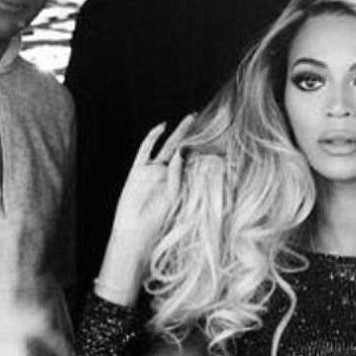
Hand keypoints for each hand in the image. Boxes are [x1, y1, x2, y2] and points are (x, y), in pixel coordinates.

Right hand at [96, 115, 194, 303]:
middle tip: (207, 123)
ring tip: (190, 119)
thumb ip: (177, 179)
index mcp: (179, 187)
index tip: (221, 144)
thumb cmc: (156, 226)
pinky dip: (152, 138)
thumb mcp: (173, 201)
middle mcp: (167, 178)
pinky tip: (162, 127)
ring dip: (178, 134)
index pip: (195, 166)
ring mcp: (152, 174)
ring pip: (167, 148)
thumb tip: (181, 156)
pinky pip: (145, 150)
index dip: (205, 154)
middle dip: (194, 138)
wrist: (133, 236)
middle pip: (183, 153)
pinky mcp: (137, 172)